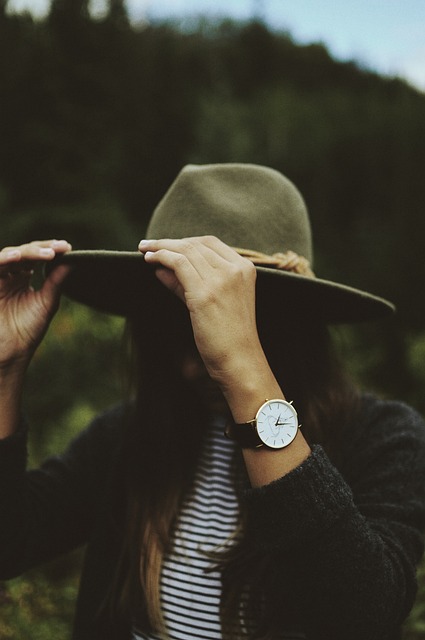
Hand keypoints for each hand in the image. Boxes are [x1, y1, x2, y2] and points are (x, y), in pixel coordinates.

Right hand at [0, 239, 70, 372]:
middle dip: (42, 249)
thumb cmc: (27, 330)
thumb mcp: (46, 303)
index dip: (50, 250)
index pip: (36, 257)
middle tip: (60, 249)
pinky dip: (4, 259)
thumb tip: (72, 261)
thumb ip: (56, 282)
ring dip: (27, 252)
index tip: (67, 248)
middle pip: (24, 253)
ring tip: (46, 254)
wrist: (11, 352)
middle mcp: (9, 276)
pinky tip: (17, 257)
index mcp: (22, 278)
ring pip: (9, 255)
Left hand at [138, 235, 265, 390]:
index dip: (185, 242)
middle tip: (148, 246)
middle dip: (169, 242)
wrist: (240, 361)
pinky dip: (162, 258)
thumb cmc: (229, 337)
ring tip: (145, 251)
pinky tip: (151, 261)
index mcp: (245, 269)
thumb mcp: (213, 303)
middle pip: (196, 244)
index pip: (210, 244)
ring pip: (185, 251)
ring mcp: (221, 280)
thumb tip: (162, 268)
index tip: (167, 245)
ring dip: (161, 248)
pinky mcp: (205, 294)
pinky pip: (178, 264)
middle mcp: (235, 270)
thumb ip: (188, 283)